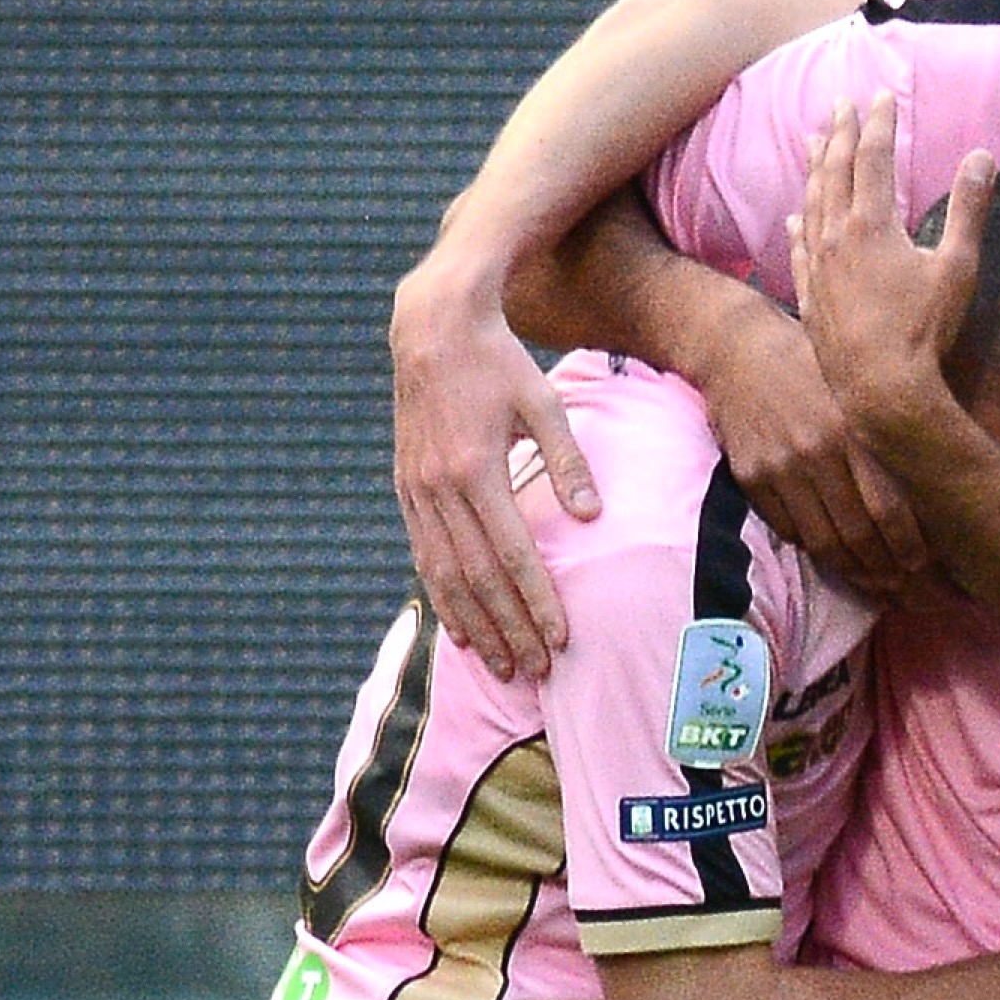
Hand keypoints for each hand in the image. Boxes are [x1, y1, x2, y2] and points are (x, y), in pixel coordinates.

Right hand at [390, 246, 596, 677]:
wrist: (430, 328)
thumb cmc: (498, 363)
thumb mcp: (543, 401)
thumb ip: (567, 462)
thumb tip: (592, 518)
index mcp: (477, 468)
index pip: (513, 554)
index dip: (537, 601)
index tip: (561, 639)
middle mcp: (440, 488)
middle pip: (479, 578)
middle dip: (510, 629)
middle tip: (537, 671)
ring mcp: (417, 492)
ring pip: (446, 576)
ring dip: (476, 626)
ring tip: (504, 666)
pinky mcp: (406, 490)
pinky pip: (424, 557)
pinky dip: (443, 599)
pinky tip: (462, 631)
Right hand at [684, 289, 929, 598]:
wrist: (737, 346)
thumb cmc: (811, 363)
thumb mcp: (856, 387)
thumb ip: (884, 434)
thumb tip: (927, 490)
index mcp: (851, 427)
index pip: (889, 508)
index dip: (910, 548)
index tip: (928, 568)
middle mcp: (816, 451)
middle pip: (857, 535)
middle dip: (888, 573)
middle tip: (910, 592)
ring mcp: (779, 468)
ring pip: (823, 542)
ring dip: (855, 573)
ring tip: (879, 587)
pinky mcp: (752, 478)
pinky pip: (790, 531)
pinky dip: (817, 551)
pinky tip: (838, 560)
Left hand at [791, 98, 989, 450]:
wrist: (880, 390)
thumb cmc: (924, 331)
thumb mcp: (957, 268)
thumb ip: (968, 209)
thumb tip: (982, 156)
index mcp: (872, 223)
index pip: (873, 157)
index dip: (879, 122)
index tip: (882, 95)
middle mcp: (836, 236)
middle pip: (834, 171)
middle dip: (841, 133)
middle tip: (841, 103)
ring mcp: (817, 267)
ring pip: (810, 203)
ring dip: (815, 168)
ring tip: (814, 141)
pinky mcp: (809, 297)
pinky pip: (797, 249)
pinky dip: (797, 224)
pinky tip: (794, 217)